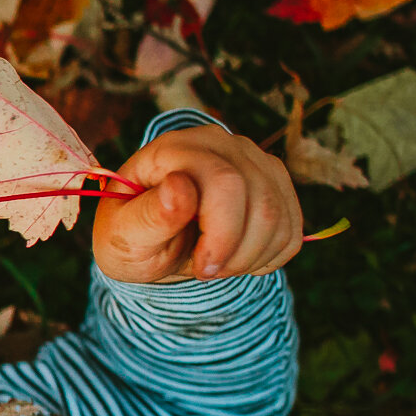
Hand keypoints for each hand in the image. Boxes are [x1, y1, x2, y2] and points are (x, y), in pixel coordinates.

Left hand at [92, 124, 302, 283]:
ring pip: (280, 214)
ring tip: (217, 265)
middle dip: (236, 251)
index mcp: (174, 149)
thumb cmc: (128, 238)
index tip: (200, 268)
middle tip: (205, 271)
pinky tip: (236, 258)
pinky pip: (293, 227)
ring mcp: (252, 159)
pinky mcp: (274, 182)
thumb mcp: (122, 237)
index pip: (224, 183)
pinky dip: (268, 255)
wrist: (150, 244)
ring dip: (252, 256)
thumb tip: (179, 187)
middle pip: (260, 201)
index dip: (221, 234)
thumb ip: (147, 216)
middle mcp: (220, 143)